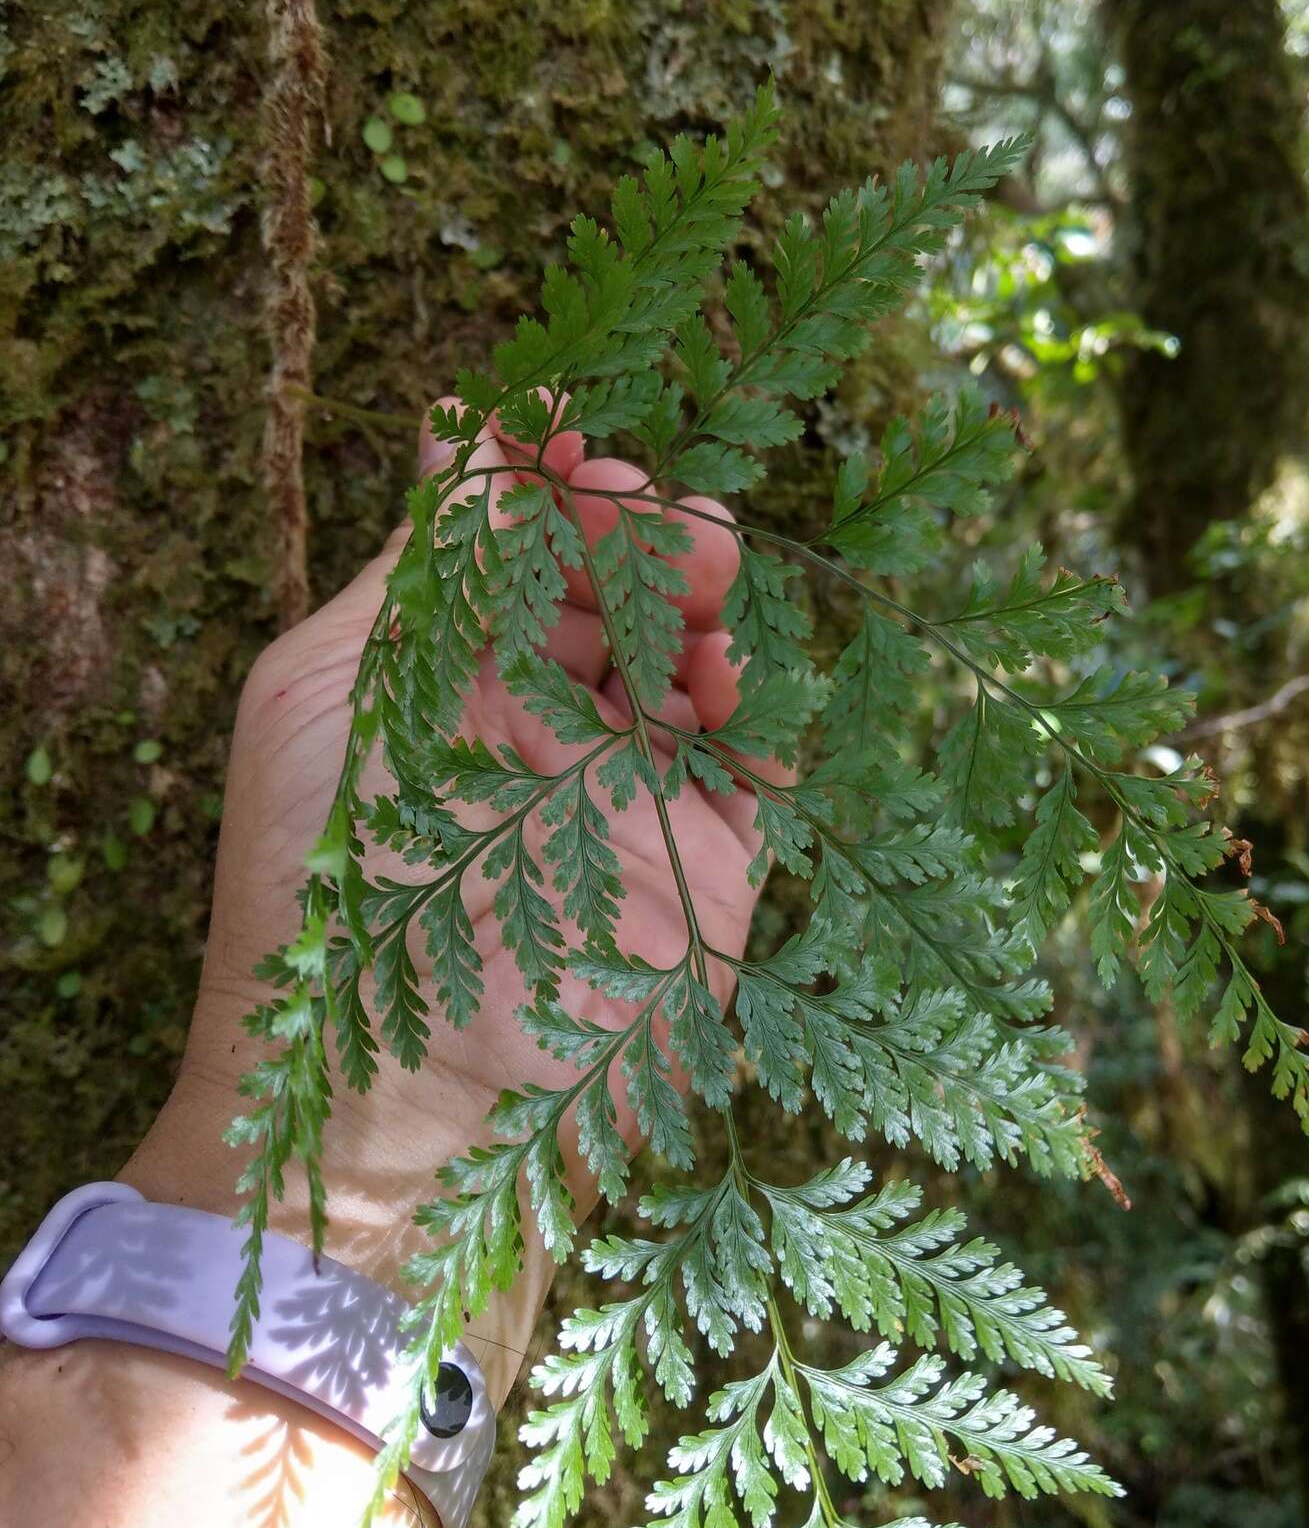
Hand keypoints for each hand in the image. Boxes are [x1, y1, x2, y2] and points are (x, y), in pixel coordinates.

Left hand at [126, 398, 778, 1403]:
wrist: (403, 1104)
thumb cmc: (330, 887)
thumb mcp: (334, 689)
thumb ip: (420, 558)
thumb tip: (471, 422)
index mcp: (442, 685)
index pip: (518, 554)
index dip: (557, 489)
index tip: (583, 447)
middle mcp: (537, 734)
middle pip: (616, 596)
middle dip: (645, 536)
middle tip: (665, 519)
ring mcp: (625, 800)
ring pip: (693, 663)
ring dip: (705, 606)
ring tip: (706, 591)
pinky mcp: (704, 871)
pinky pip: (757, 765)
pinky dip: (759, 709)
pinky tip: (725, 690)